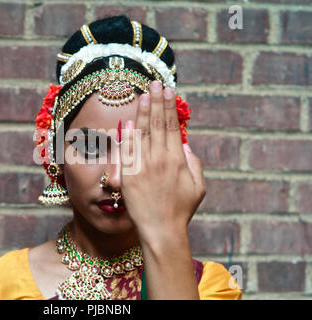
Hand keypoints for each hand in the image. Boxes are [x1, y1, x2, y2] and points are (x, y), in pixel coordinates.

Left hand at [120, 80, 205, 242]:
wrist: (160, 230)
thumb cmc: (181, 210)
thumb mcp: (198, 188)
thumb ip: (194, 165)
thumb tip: (185, 146)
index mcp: (177, 160)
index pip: (171, 127)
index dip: (169, 107)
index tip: (168, 91)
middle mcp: (159, 159)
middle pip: (157, 124)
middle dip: (156, 102)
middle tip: (155, 84)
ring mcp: (142, 166)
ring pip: (141, 133)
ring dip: (142, 112)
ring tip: (143, 94)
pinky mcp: (128, 175)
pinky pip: (127, 151)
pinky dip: (127, 136)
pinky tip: (127, 122)